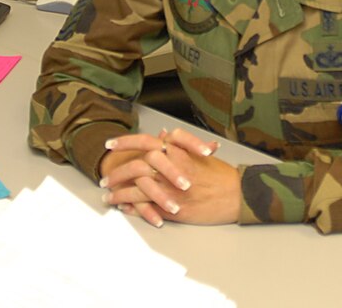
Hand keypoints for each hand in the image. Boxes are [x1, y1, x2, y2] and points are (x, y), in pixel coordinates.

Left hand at [100, 129, 238, 226]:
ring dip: (119, 193)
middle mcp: (170, 169)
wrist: (237, 195)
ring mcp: (169, 190)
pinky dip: (131, 206)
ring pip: (136, 189)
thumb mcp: (199, 152)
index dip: (124, 143)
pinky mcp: (172, 209)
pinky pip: (145, 207)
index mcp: (176, 151)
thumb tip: (164, 133)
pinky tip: (123, 207)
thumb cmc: (220, 174)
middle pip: (134, 166)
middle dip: (116, 173)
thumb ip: (179, 143)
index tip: (110, 144)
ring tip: (108, 196)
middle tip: (104, 178)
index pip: (144, 142)